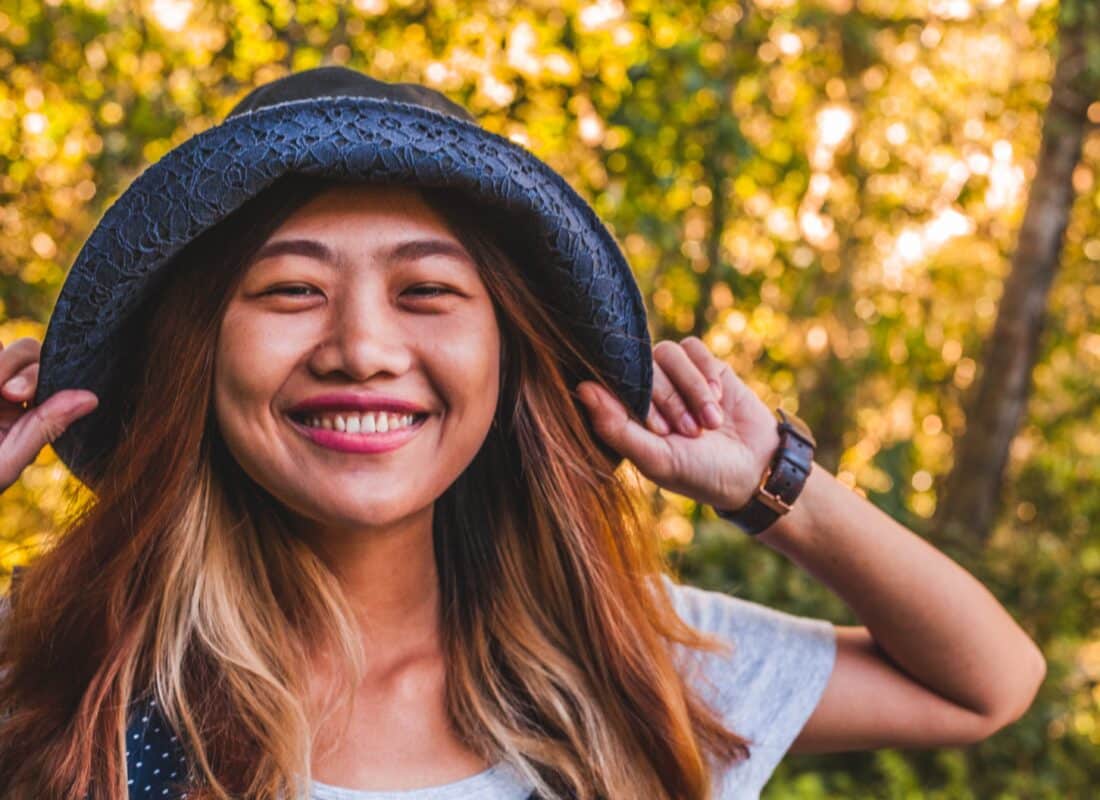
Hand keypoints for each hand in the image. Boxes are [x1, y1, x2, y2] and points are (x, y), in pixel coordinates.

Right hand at [0, 337, 98, 492]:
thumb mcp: (4, 461)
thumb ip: (44, 426)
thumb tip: (93, 398)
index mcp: (24, 410)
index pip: (45, 374)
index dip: (36, 375)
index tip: (18, 394)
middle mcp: (4, 390)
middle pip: (25, 351)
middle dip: (16, 364)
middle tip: (5, 391)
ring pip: (2, 348)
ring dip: (1, 362)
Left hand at [576, 336, 780, 510]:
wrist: (756, 470)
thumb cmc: (699, 473)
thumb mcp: (657, 459)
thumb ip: (617, 428)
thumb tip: (581, 389)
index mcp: (627, 415)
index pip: (613, 383)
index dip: (639, 402)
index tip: (662, 432)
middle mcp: (647, 391)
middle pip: (644, 367)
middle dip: (671, 400)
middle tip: (691, 432)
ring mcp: (675, 376)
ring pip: (668, 352)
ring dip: (692, 387)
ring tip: (711, 422)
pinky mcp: (704, 365)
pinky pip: (694, 347)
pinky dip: (706, 373)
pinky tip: (720, 401)